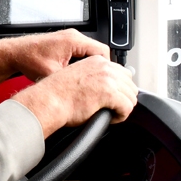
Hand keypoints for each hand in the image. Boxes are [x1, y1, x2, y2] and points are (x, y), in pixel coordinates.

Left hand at [0, 29, 110, 92]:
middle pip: (98, 52)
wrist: (14, 54)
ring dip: (91, 65)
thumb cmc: (28, 59)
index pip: (103, 52)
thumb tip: (83, 91)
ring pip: (90, 53)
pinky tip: (77, 74)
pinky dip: (83, 63)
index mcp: (73, 41)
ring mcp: (69, 39)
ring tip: (88, 79)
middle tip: (98, 82)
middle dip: (100, 68)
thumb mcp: (51, 74)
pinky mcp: (65, 43)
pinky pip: (82, 52)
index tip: (105, 79)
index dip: (106, 68)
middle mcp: (73, 36)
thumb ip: (70, 80)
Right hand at [13, 56, 137, 138]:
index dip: (121, 89)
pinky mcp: (109, 93)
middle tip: (113, 108)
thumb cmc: (57, 94)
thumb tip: (104, 88)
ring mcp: (108, 79)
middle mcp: (104, 67)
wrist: (49, 101)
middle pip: (131, 85)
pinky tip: (111, 118)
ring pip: (131, 97)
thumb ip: (93, 77)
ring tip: (111, 114)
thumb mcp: (78, 76)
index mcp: (97, 61)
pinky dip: (121, 116)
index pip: (123, 73)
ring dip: (123, 108)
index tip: (115, 98)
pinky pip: (127, 107)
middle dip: (124, 99)